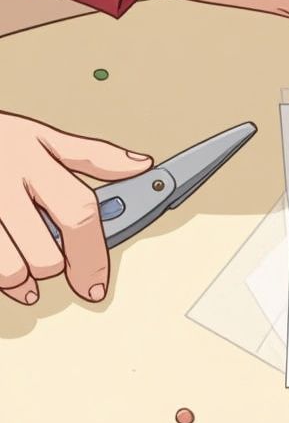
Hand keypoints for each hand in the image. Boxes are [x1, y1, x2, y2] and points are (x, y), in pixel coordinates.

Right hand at [0, 112, 151, 304]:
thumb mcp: (40, 137)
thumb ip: (92, 155)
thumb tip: (140, 165)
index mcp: (34, 161)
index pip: (79, 215)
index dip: (93, 258)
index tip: (96, 286)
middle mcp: (5, 182)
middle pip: (45, 253)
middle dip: (54, 265)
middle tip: (55, 258)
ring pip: (12, 268)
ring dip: (23, 276)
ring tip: (27, 267)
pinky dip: (2, 281)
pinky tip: (8, 276)